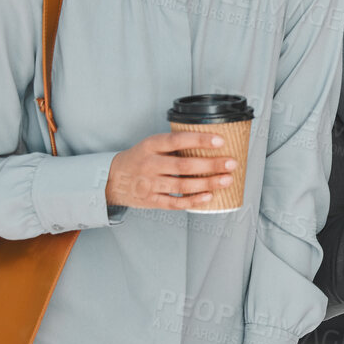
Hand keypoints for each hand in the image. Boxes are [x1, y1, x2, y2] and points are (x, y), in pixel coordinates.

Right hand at [107, 131, 237, 209]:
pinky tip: (209, 196)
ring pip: (182, 185)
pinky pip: (175, 202)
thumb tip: (212, 145)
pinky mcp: (151, 201)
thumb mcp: (151, 145)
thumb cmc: (141, 158)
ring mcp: (149, 184)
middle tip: (231, 163)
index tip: (220, 141)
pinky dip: (194, 200)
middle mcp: (149, 164)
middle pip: (184, 165)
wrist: (112, 178)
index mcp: (150, 145)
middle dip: (211, 165)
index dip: (199, 140)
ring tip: (227, 180)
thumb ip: (175, 145)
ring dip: (207, 183)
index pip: (177, 140)